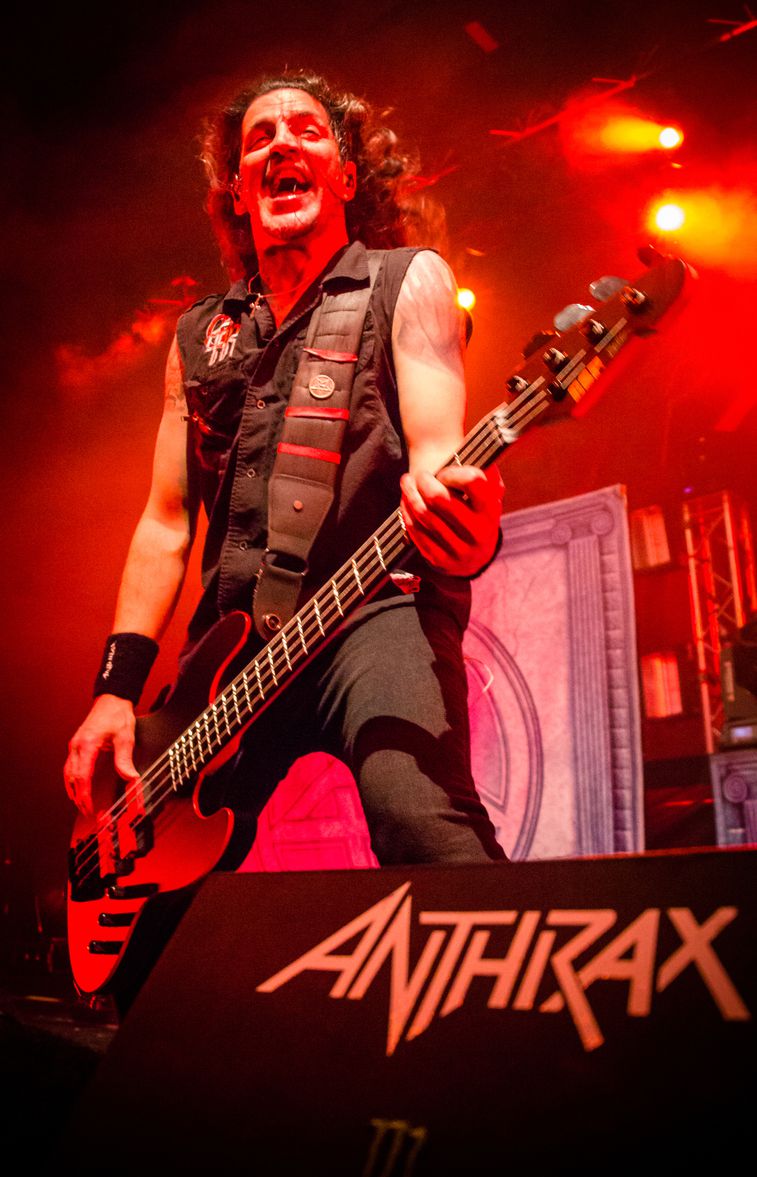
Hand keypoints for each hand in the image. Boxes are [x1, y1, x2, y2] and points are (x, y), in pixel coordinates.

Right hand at [64, 694, 137, 815]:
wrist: (112, 699)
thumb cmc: (117, 715)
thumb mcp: (125, 737)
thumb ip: (124, 759)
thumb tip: (130, 778)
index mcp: (87, 744)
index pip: (82, 776)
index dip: (84, 794)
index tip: (88, 807)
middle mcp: (77, 746)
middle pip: (73, 777)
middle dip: (78, 796)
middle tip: (86, 811)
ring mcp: (75, 745)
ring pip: (68, 772)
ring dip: (73, 789)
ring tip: (80, 803)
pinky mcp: (77, 744)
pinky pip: (70, 765)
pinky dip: (72, 779)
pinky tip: (76, 786)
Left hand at [400, 463, 503, 577]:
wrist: (475, 556)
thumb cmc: (478, 512)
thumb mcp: (489, 493)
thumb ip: (485, 472)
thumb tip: (479, 451)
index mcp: (491, 510)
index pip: (472, 480)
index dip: (452, 472)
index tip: (443, 471)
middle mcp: (479, 533)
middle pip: (439, 498)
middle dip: (424, 481)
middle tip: (419, 474)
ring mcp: (459, 550)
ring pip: (424, 515)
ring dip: (410, 494)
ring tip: (406, 482)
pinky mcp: (440, 561)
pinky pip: (416, 531)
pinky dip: (407, 512)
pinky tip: (406, 501)